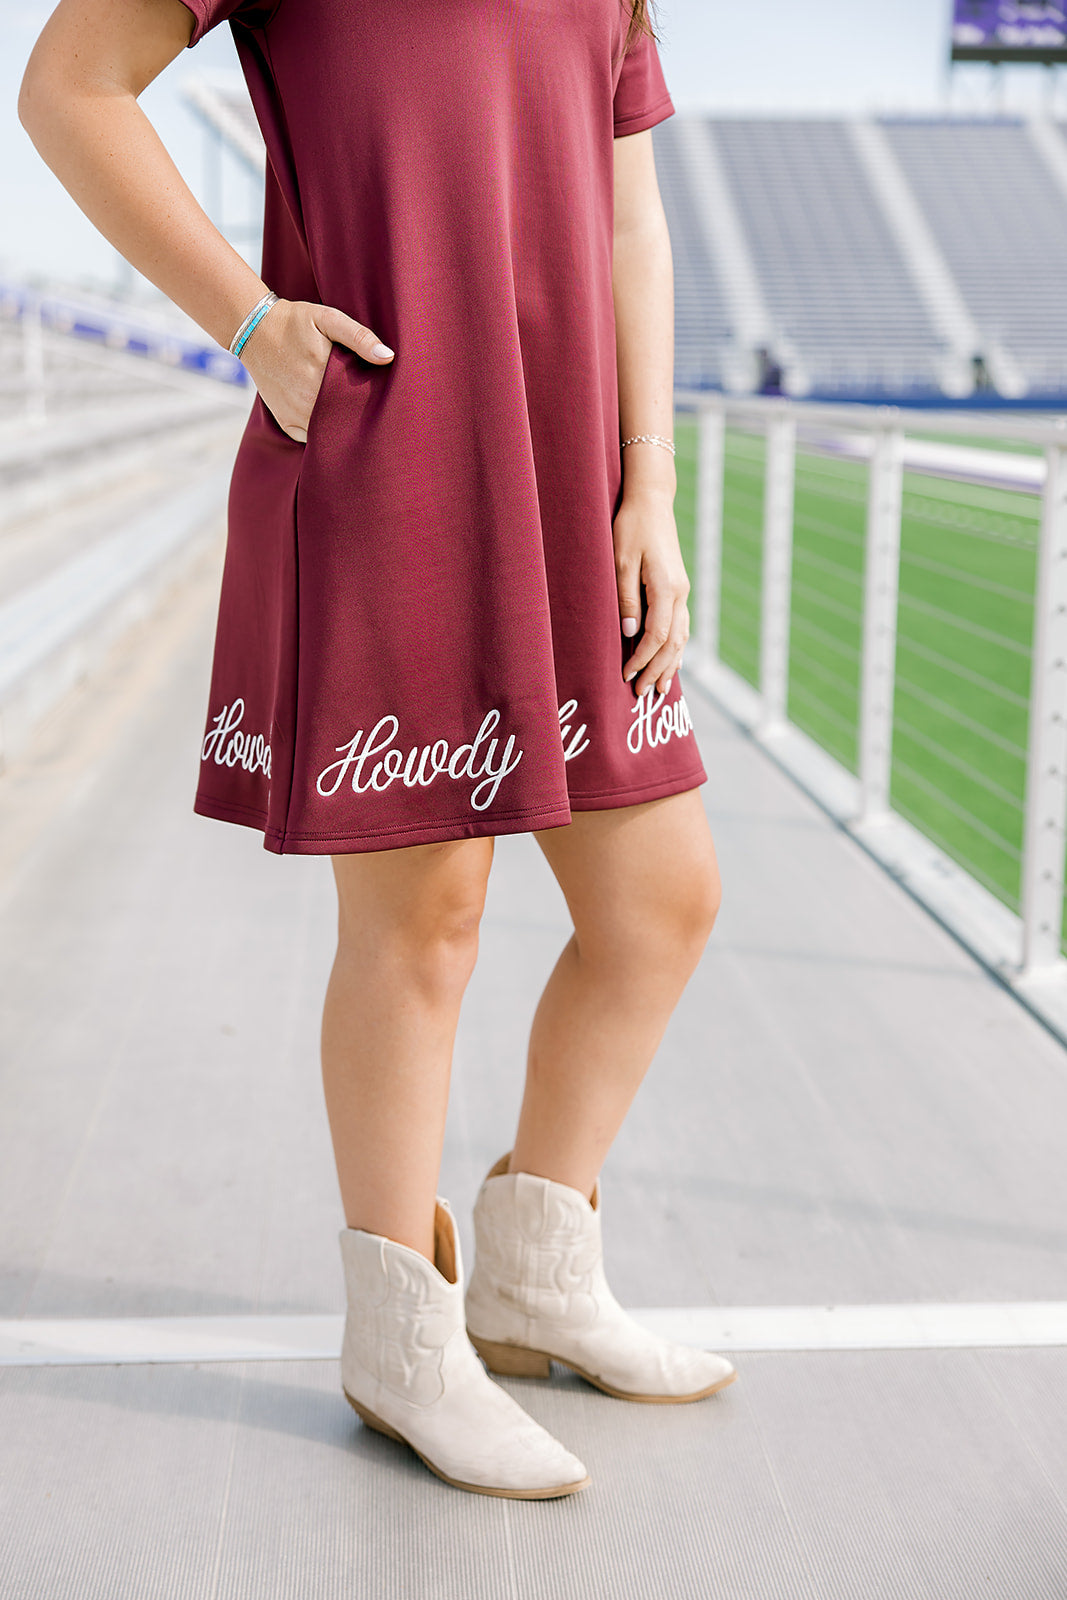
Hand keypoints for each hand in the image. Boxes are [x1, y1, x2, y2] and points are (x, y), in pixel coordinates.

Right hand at [238, 299, 393, 441]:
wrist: (255, 330)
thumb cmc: (296, 322)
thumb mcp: (328, 319)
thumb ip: (359, 337)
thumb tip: (387, 357)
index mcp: (324, 379)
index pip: (360, 404)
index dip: (372, 405)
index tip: (380, 400)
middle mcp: (308, 403)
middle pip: (345, 422)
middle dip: (358, 418)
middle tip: (368, 409)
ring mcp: (296, 416)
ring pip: (327, 434)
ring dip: (339, 428)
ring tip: (350, 416)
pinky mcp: (286, 422)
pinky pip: (310, 438)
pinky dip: (320, 434)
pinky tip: (329, 421)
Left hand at [613, 488, 689, 697]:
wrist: (651, 502)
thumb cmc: (631, 528)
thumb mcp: (620, 561)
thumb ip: (626, 599)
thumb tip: (630, 633)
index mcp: (666, 587)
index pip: (657, 635)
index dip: (642, 658)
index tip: (626, 675)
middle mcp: (680, 592)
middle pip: (673, 643)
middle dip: (657, 669)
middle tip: (641, 693)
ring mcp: (682, 591)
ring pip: (681, 637)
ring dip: (670, 664)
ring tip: (660, 688)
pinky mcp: (678, 588)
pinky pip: (682, 626)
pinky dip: (676, 648)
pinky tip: (671, 662)